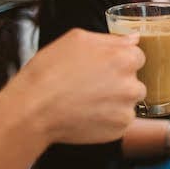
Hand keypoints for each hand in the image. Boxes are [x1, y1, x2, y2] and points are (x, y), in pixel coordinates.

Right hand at [1, 28, 145, 144]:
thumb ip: (111, 39)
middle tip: (90, 85)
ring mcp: (126, 110)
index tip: (101, 67)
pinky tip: (87, 114)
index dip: (118, 61)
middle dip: (118, 82)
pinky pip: (120, 121)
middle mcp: (131, 85)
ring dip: (115, 101)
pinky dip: (108, 119)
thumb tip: (134, 38)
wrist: (32, 110)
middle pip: (134, 81)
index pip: (137, 57)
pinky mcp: (119, 130)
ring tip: (87, 101)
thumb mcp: (76, 39)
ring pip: (128, 102)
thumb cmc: (49, 71)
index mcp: (124, 59)